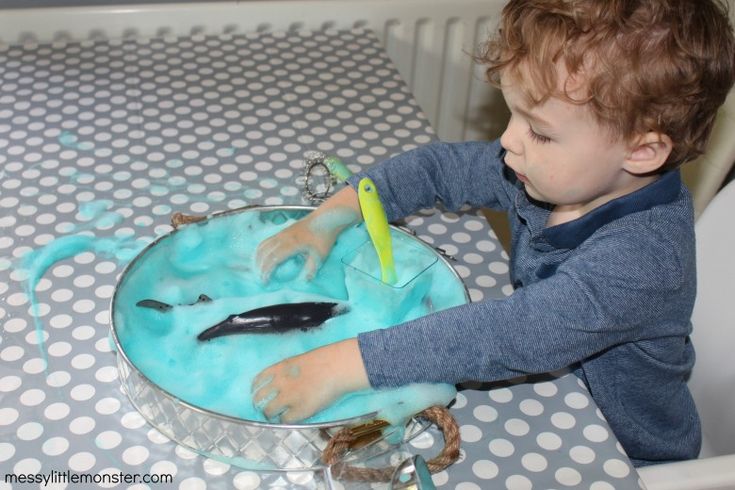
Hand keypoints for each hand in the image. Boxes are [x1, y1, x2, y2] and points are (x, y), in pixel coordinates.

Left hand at [251, 338, 369, 422]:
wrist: (338, 367)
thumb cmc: (326, 360)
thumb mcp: (301, 360)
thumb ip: (290, 371)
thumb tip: (286, 380)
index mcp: (280, 368)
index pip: (259, 380)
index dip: (257, 388)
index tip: (257, 392)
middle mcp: (279, 383)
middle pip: (260, 397)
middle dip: (260, 404)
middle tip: (266, 407)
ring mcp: (288, 398)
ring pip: (269, 411)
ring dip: (271, 414)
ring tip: (276, 416)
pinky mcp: (299, 410)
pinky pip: (285, 420)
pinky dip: (285, 420)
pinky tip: (290, 418)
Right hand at [256, 217, 334, 282]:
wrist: (326, 218)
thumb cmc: (324, 236)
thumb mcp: (320, 256)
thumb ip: (311, 269)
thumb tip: (304, 281)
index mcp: (291, 244)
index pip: (272, 259)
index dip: (266, 271)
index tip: (265, 281)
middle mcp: (282, 238)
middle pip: (264, 252)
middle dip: (259, 266)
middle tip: (261, 278)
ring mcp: (282, 233)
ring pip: (263, 245)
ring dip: (258, 258)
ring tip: (259, 269)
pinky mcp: (283, 231)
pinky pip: (266, 241)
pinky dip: (261, 250)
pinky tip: (264, 257)